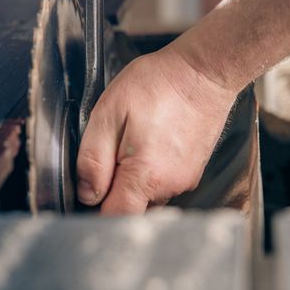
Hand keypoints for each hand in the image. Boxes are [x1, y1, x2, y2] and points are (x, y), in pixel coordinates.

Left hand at [76, 45, 236, 213]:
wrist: (202, 72)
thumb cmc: (157, 85)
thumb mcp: (109, 113)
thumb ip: (93, 159)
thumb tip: (87, 193)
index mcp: (145, 176)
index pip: (115, 217)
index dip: (96, 209)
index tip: (90, 188)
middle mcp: (169, 186)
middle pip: (132, 209)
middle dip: (115, 191)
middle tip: (112, 154)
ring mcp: (185, 180)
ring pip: (148, 197)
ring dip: (133, 181)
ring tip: (133, 144)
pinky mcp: (193, 171)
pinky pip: (164, 184)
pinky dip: (150, 173)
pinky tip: (149, 144)